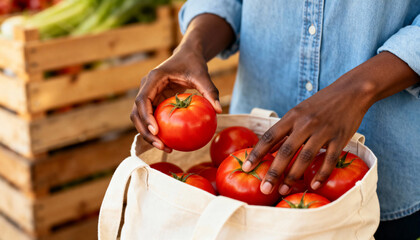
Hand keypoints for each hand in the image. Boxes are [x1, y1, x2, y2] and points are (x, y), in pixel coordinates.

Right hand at [130, 45, 221, 152]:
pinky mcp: (154, 101)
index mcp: (153, 78)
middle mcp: (146, 87)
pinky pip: (150, 118)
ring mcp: (148, 95)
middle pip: (136, 113)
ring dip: (148, 134)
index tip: (156, 131)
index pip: (142, 100)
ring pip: (140, 118)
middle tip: (162, 146)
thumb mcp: (202, 75)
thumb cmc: (194, 63)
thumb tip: (219, 110)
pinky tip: (169, 142)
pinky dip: (156, 130)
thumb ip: (210, 91)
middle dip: (145, 131)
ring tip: (165, 148)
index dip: (146, 116)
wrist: (188, 55)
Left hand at [242, 52, 419, 195]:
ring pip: (305, 157)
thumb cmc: (321, 104)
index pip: (269, 136)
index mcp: (292, 116)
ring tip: (283, 190)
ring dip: (293, 176)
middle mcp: (305, 123)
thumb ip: (284, 131)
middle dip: (273, 172)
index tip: (247, 167)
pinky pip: (329, 159)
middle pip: (286, 151)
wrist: (351, 91)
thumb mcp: (298, 112)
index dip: (257, 153)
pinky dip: (321, 174)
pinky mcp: (340, 138)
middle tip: (264, 188)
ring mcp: (323, 131)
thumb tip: (267, 149)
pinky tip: (313, 185)